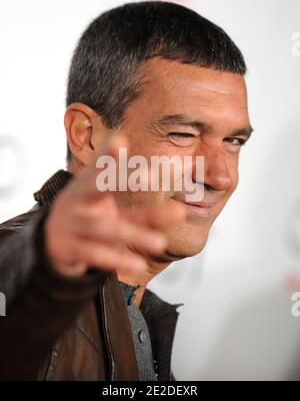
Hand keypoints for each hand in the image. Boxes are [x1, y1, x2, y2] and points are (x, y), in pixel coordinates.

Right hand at [45, 134, 184, 276]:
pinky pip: (95, 254)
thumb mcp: (105, 199)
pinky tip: (139, 264)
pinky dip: (117, 259)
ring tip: (160, 243)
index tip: (121, 140)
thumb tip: (145, 157)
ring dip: (133, 234)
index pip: (98, 165)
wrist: (52, 242)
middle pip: (95, 187)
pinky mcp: (69, 248)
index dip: (107, 154)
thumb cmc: (87, 213)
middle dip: (120, 180)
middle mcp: (76, 199)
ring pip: (102, 228)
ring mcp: (71, 223)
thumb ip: (128, 186)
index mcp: (86, 183)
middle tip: (148, 178)